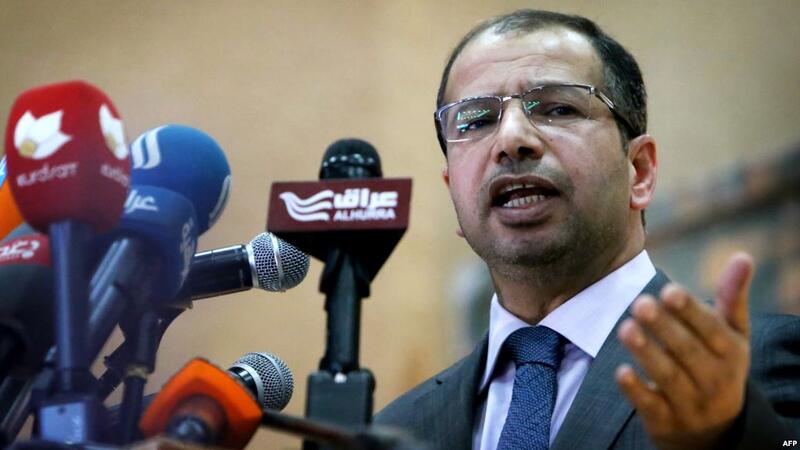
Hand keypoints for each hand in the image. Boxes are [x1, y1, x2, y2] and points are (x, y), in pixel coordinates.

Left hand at [615, 252, 753, 449]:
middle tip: (640, 303)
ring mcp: (690, 404)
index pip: (712, 331)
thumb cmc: (718, 365)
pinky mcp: (665, 421)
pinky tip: (621, 371)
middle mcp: (714, 380)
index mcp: (732, 355)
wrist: (713, 430)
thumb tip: (742, 256)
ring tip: (626, 327)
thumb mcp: (732, 335)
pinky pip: (650, 406)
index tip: (669, 290)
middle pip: (688, 352)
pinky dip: (636, 390)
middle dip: (664, 328)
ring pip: (668, 377)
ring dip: (647, 353)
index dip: (691, 311)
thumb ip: (732, 297)